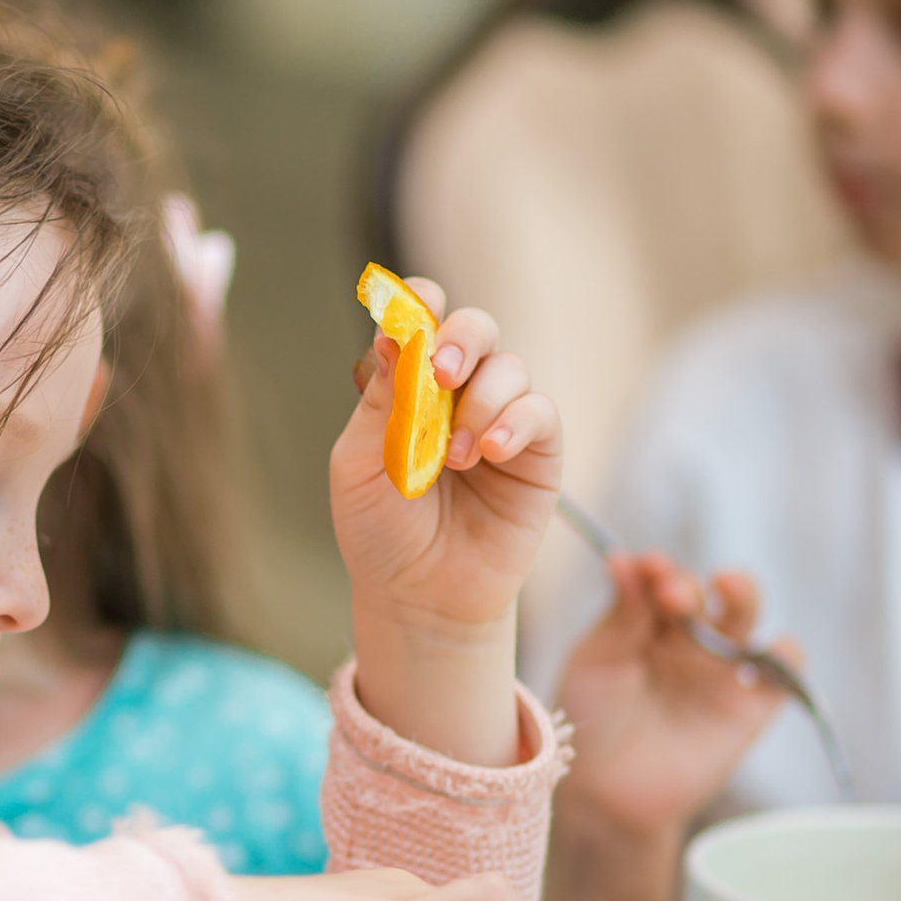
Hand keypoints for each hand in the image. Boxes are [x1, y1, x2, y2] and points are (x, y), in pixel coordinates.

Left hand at [335, 278, 559, 763]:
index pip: (420, 322)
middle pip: (475, 329)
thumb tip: (393, 334)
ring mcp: (500, 419)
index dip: (419, 304)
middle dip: (460, 340)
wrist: (418, 595)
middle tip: (439, 372)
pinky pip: (540, 412)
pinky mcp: (537, 453)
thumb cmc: (381, 530)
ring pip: (510, 367)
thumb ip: (381, 400)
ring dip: (481, 399)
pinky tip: (487, 452)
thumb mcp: (359, 463)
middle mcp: (457, 393)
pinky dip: (515, 422)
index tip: (411, 312)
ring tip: (454, 455)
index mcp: (406, 386)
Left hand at [558, 553, 792, 835]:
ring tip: (725, 586)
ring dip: (741, 594)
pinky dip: (786, 654)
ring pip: (746, 614)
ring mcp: (720, 667)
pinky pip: (784, 670)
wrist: (607, 795)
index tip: (645, 567)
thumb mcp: (595, 664)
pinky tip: (768, 649)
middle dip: (689, 585)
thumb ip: (618, 617)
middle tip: (672, 594)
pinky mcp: (751, 705)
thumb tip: (623, 559)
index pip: (658, 579)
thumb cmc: (592, 722)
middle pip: (702, 591)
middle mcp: (686, 636)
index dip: (656, 569)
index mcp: (645, 620)